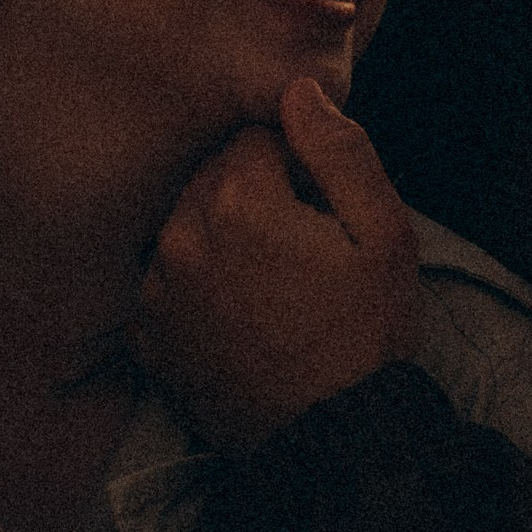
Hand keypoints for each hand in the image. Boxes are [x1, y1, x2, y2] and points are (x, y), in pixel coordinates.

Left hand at [135, 78, 421, 451]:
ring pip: (186, 225)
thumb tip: (298, 91)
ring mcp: (156, 290)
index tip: (320, 208)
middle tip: (300, 249)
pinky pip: (164, 280)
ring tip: (269, 287)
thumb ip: (340, 152)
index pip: (255, 137)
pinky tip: (237, 316)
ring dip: (220, 238)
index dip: (296, 165)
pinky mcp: (147, 336)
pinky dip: (194, 286)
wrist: (330, 440)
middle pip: (213, 177)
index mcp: (238, 202)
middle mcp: (181, 237)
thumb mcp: (384, 235)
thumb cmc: (366, 336)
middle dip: (254, 196)